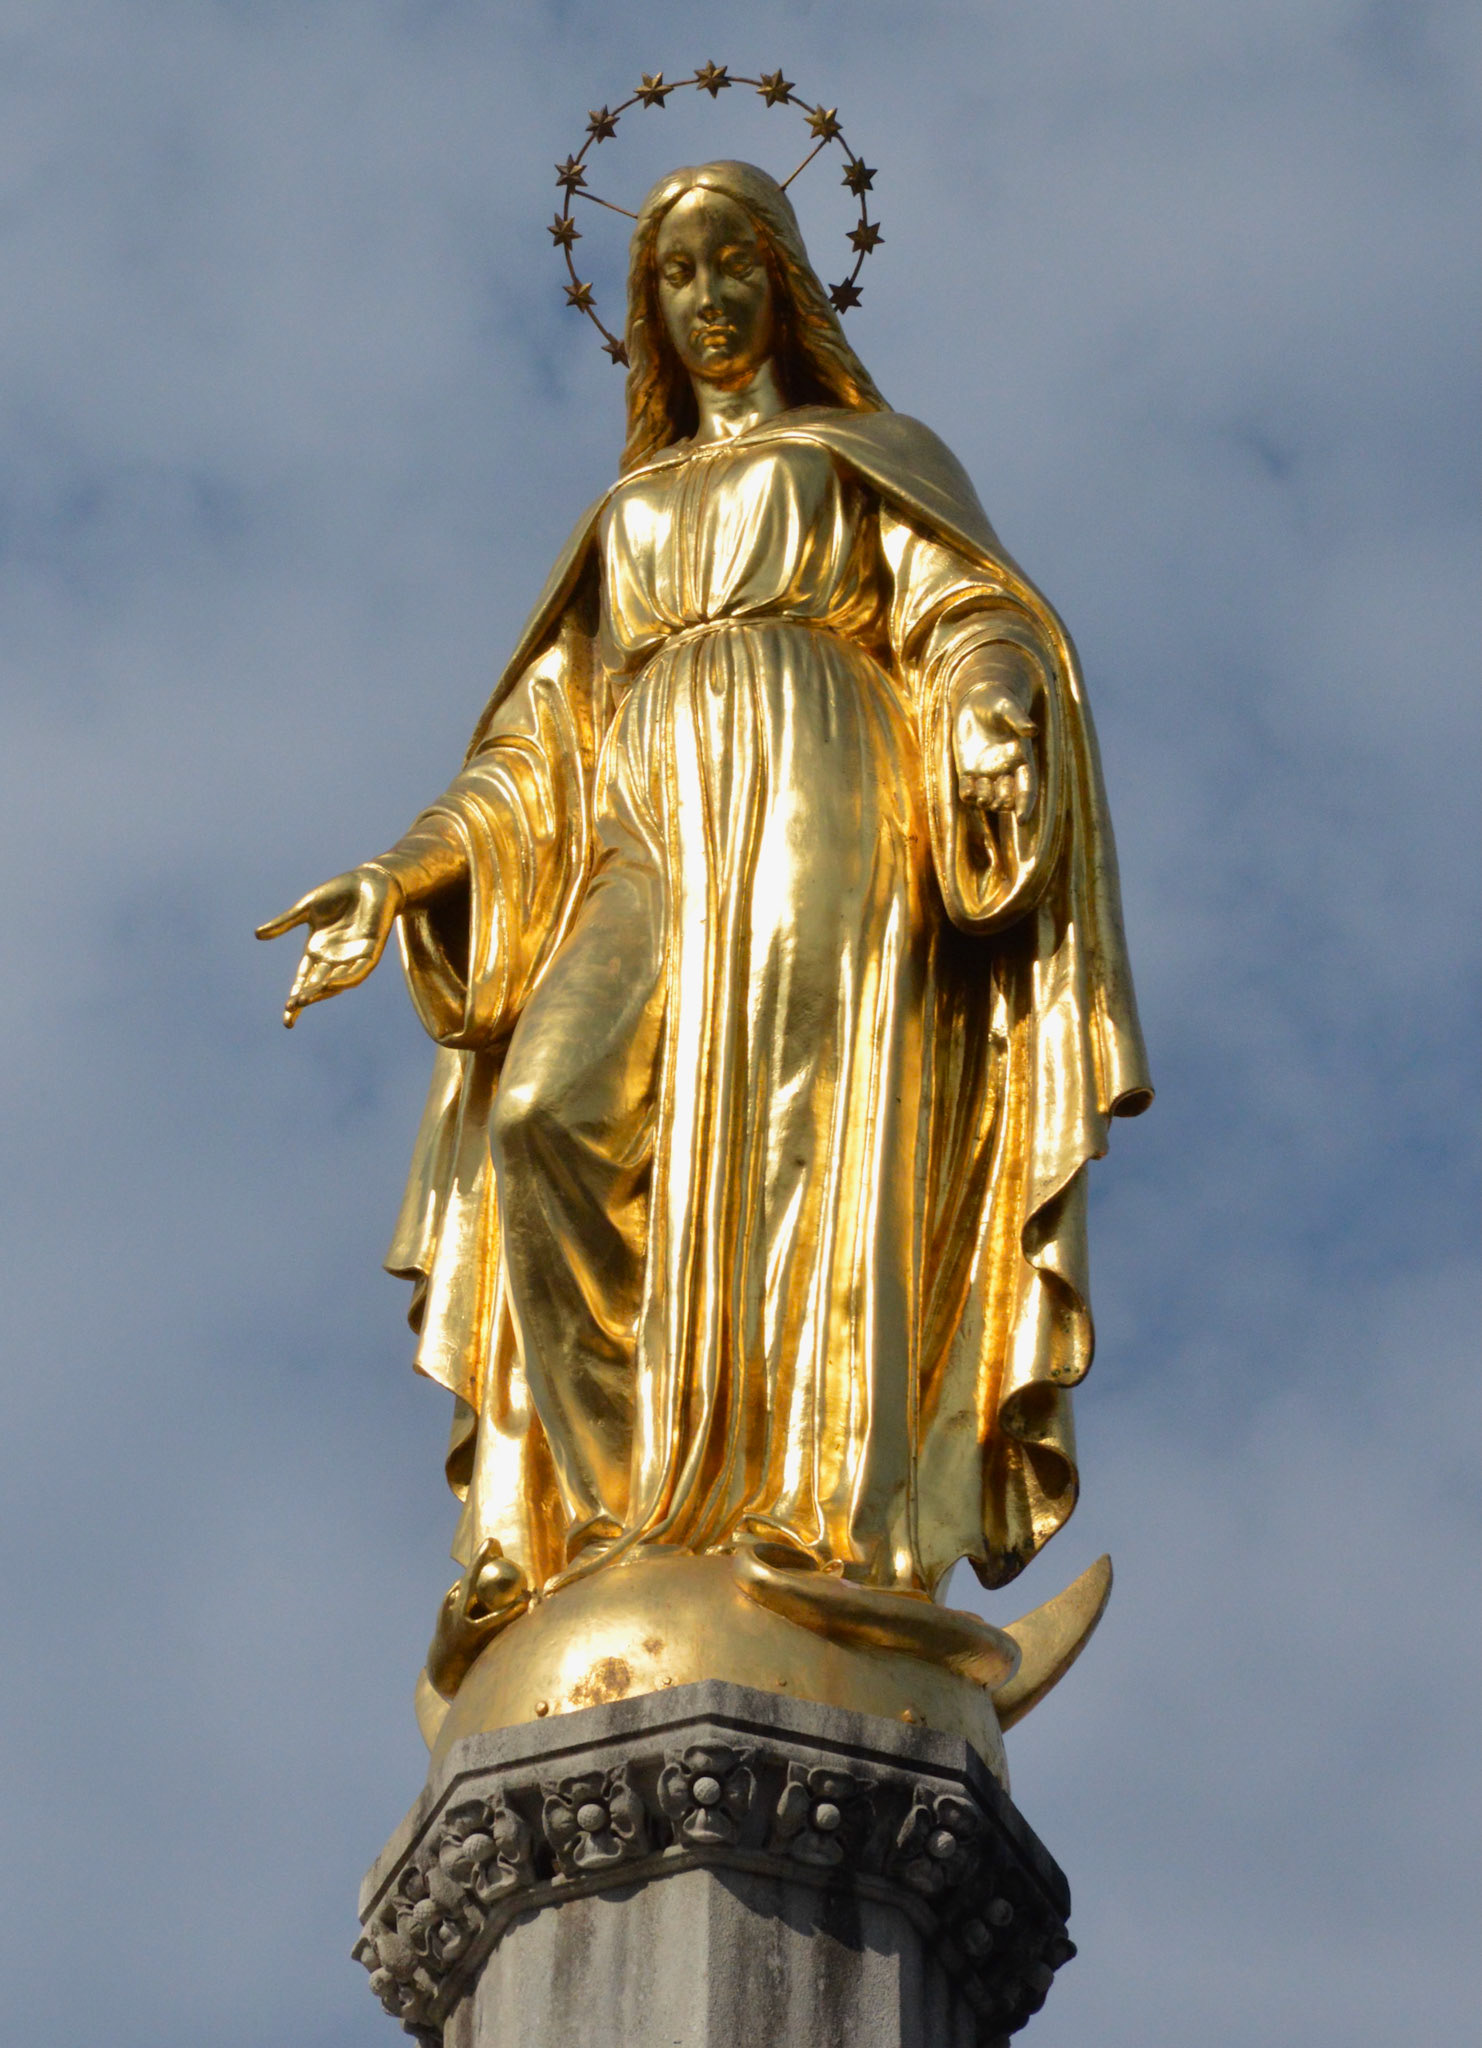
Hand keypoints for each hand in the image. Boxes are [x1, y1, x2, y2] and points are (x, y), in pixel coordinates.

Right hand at [255, 864, 401, 1027]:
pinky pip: (358, 972)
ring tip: (304, 1000)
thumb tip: (257, 935)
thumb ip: (284, 923)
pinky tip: (331, 985)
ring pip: (335, 982)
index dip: (295, 997)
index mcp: (317, 949)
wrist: (368, 880)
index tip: (287, 1018)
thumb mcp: (307, 909)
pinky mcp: (370, 952)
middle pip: (316, 984)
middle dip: (305, 997)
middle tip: (291, 1008)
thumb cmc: (339, 892)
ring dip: (321, 992)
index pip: (303, 979)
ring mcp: (352, 957)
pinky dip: (345, 980)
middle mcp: (334, 958)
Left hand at [952, 678, 1037, 822]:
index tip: (1022, 821)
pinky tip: (967, 787)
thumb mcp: (1008, 708)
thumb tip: (1032, 730)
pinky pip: (968, 792)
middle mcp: (1005, 770)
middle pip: (1007, 799)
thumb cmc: (997, 701)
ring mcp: (986, 772)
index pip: (1027, 788)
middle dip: (1001, 803)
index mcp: (1021, 759)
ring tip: (978, 786)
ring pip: (988, 799)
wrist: (976, 698)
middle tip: (992, 795)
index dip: (1025, 806)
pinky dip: (967, 795)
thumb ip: (1019, 721)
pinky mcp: (967, 770)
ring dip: (984, 800)